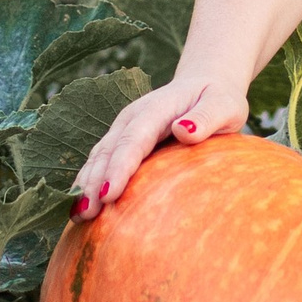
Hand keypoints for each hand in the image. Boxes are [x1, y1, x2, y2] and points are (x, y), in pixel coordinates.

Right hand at [72, 60, 251, 218]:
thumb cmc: (218, 100)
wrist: (204, 86)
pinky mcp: (121, 142)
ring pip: (99, 156)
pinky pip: (101, 162)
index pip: (134, 139)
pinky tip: (82, 207)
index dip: (119, 166)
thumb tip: (184, 131)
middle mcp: (133, 118)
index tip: (108, 194)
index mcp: (156, 108)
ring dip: (86, 183)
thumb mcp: (224, 105)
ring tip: (78, 215)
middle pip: (109, 150)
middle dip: (94, 181)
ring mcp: (123, 129)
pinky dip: (89, 182)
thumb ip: (207, 118)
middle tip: (86, 213)